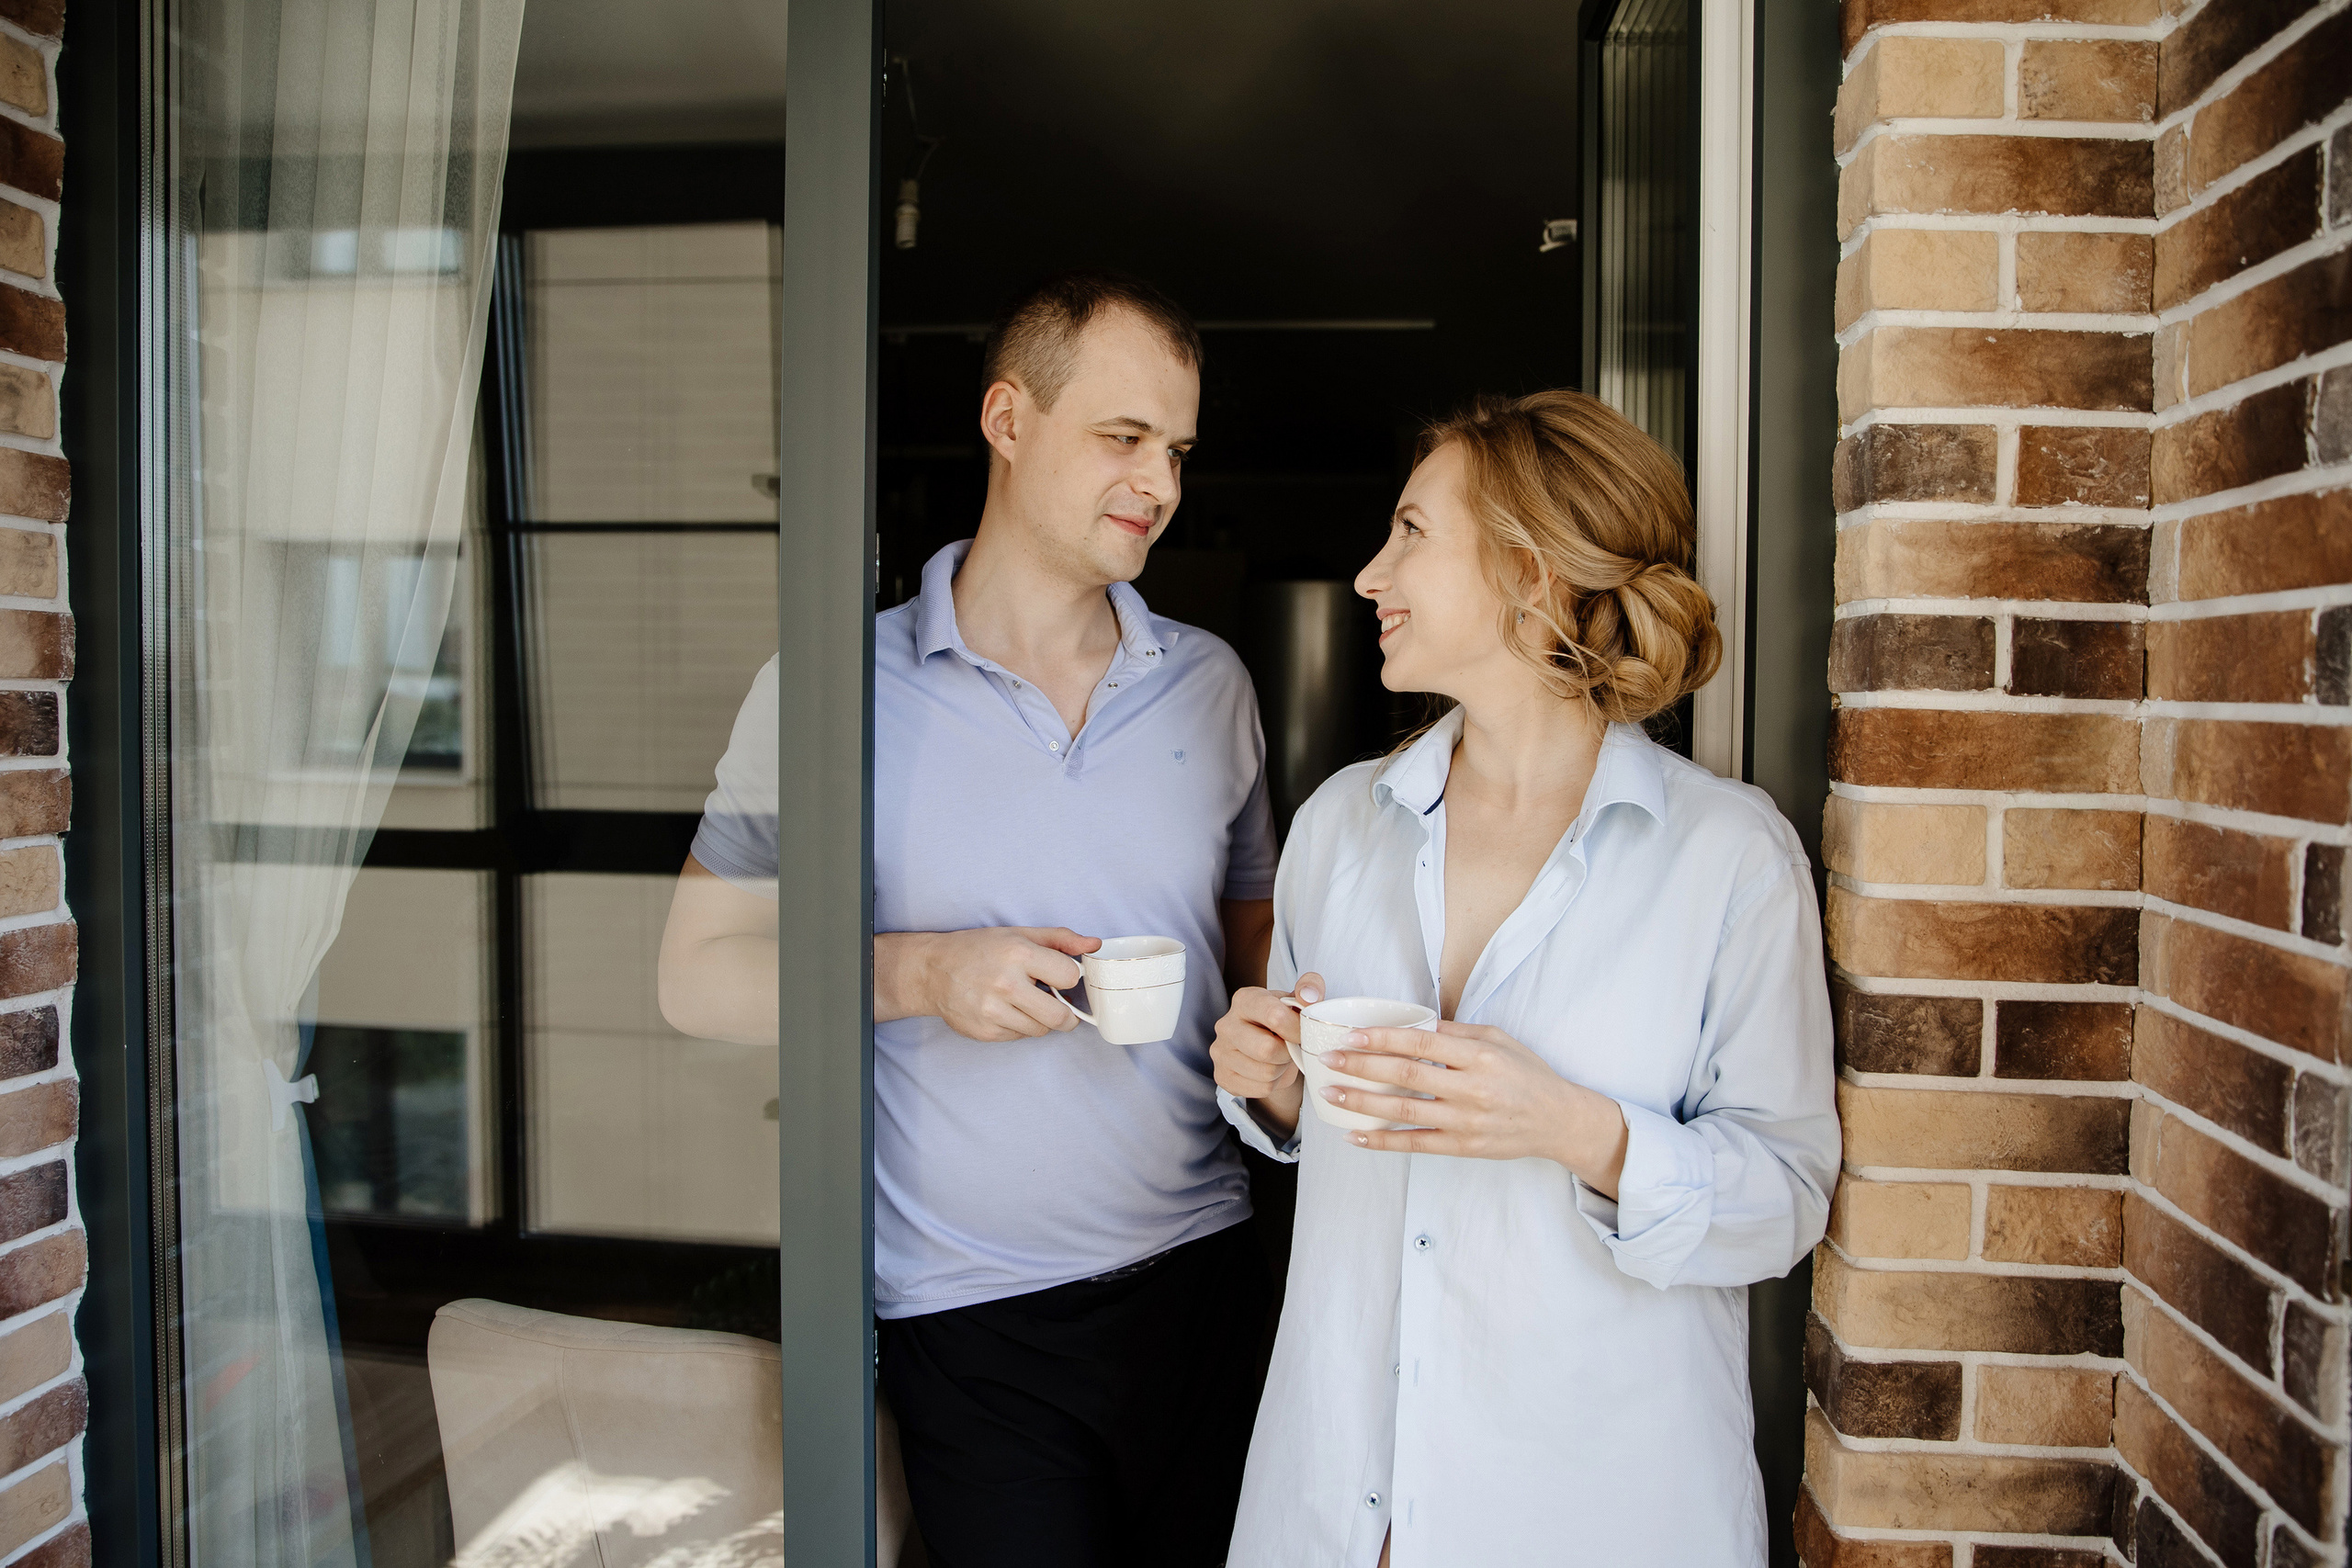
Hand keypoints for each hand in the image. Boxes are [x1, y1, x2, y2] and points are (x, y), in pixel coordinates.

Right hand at [876, 927, 1099, 1040]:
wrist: (933, 970)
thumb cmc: (978, 949)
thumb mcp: (1019, 934)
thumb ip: (1060, 939)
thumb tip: (1094, 944)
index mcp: (1018, 954)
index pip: (1070, 977)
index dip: (1068, 977)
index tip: (1059, 976)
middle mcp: (1006, 984)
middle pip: (1061, 1016)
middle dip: (1065, 1012)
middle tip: (1056, 1003)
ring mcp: (994, 1012)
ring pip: (1041, 1030)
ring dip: (1039, 1019)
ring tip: (1023, 1001)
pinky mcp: (985, 1032)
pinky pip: (1020, 1037)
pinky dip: (1019, 1026)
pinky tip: (1005, 1010)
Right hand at [1209, 972, 1323, 1137]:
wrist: (1267, 1046)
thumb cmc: (1283, 1021)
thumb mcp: (1298, 1001)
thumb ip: (1309, 989)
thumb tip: (1309, 996)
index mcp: (1244, 1000)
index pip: (1275, 1017)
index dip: (1297, 1030)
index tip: (1302, 1032)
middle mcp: (1225, 1025)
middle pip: (1267, 1050)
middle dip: (1287, 1053)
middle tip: (1290, 1048)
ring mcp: (1220, 1052)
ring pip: (1266, 1073)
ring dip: (1282, 1069)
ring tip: (1280, 1058)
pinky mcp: (1222, 1077)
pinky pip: (1261, 1089)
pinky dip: (1273, 1083)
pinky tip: (1270, 1070)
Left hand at [1316, 1021, 1629, 1194]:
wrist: (1558, 1121)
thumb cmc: (1527, 1074)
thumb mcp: (1498, 1039)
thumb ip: (1456, 1032)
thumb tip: (1412, 1024)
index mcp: (1478, 1056)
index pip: (1421, 1044)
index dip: (1382, 1039)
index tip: (1352, 1035)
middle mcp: (1470, 1088)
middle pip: (1406, 1076)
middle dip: (1362, 1067)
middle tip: (1330, 1060)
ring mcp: (1465, 1121)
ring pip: (1405, 1112)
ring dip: (1363, 1103)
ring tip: (1331, 1094)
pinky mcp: (1463, 1146)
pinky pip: (1415, 1145)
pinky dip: (1382, 1141)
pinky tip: (1355, 1135)